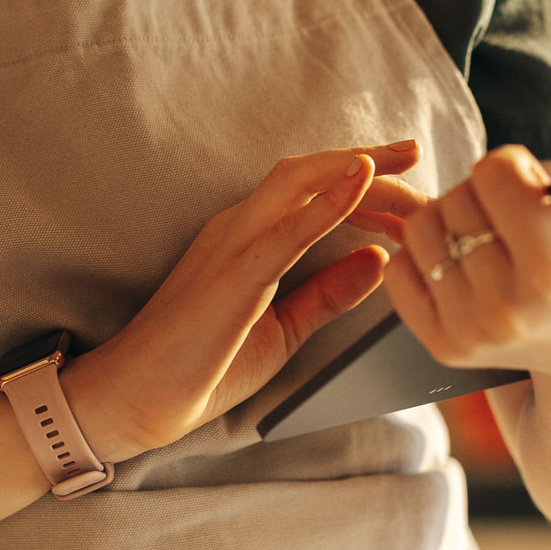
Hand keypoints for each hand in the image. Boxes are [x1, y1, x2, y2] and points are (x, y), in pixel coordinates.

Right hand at [60, 142, 428, 461]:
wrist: (134, 397)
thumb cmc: (199, 368)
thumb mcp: (283, 329)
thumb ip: (326, 295)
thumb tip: (377, 261)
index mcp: (247, 239)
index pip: (312, 192)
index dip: (366, 185)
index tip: (413, 190)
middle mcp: (237, 228)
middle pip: (309, 173)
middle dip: (367, 158)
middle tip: (415, 152)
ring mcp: (231, 245)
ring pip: (296, 182)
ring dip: (354, 169)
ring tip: (400, 161)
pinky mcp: (232, 276)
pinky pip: (285, 230)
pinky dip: (327, 203)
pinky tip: (361, 186)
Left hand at [380, 145, 550, 381]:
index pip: (493, 173)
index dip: (514, 168)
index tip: (535, 190)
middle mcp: (507, 307)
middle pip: (455, 199)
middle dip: (483, 195)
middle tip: (516, 219)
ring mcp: (469, 331)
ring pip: (419, 228)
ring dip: (449, 222)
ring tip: (491, 239)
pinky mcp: (442, 345)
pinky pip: (399, 269)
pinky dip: (425, 257)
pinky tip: (466, 265)